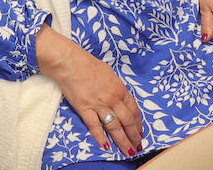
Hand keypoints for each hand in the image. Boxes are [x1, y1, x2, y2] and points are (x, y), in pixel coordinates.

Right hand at [36, 25, 142, 156]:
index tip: (141, 131)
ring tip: (128, 150)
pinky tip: (106, 146)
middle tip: (138, 146)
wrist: (71, 63)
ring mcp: (99, 105)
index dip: (138, 122)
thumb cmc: (89, 65)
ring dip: (122, 140)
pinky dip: (101, 138)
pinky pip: (95, 126)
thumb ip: (116, 88)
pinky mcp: (85, 109)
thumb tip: (119, 97)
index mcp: (120, 89)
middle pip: (127, 121)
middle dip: (134, 135)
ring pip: (114, 127)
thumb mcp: (109, 74)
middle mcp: (113, 98)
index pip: (134, 109)